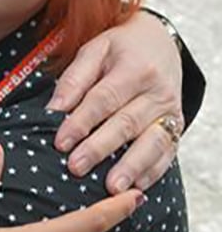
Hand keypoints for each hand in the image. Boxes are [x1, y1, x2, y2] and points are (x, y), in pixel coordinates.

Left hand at [48, 10, 182, 192]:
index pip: (103, 99)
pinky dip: (152, 171)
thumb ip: (74, 79)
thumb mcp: (94, 51)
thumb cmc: (120, 49)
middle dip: (99, 148)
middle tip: (76, 167)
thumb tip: (54, 109)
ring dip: (131, 167)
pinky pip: (168, 152)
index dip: (81, 122)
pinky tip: (136, 187)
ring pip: (152, 142)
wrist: (159, 43)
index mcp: (135, 68)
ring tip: (111, 187)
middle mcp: (158, 91)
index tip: (60, 142)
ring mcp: (171, 111)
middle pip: (126, 123)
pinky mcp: (178, 127)